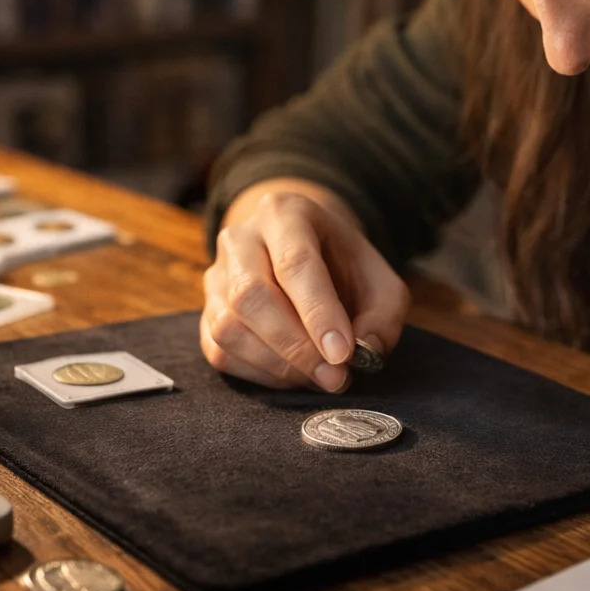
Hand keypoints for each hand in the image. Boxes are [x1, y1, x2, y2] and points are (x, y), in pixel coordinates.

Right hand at [201, 180, 408, 392]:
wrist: (309, 254)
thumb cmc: (345, 267)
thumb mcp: (381, 282)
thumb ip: (382, 317)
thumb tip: (363, 353)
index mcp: (286, 214)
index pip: (294, 262)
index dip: (318, 312)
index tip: (342, 354)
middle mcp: (241, 238)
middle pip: (251, 295)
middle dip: (295, 346)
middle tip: (334, 376)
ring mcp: (217, 275)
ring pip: (228, 327)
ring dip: (277, 365)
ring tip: (319, 377)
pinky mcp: (206, 312)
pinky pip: (219, 351)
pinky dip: (259, 374)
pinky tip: (293, 375)